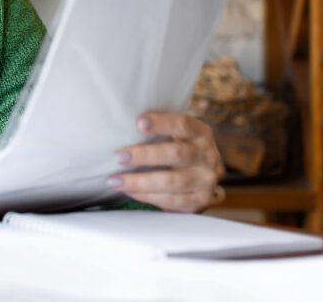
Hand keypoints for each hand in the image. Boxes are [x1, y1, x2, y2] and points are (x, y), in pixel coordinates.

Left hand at [110, 111, 224, 212]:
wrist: (200, 175)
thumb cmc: (176, 147)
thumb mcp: (174, 133)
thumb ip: (156, 128)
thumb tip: (120, 123)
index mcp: (200, 133)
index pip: (182, 124)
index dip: (161, 123)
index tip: (138, 122)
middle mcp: (207, 156)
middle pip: (175, 154)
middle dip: (144, 155)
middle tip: (119, 156)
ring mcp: (206, 180)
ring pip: (171, 181)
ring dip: (139, 181)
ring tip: (114, 180)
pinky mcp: (200, 201)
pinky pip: (171, 200)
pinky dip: (146, 196)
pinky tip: (129, 191)